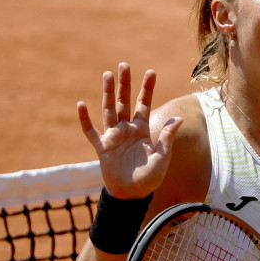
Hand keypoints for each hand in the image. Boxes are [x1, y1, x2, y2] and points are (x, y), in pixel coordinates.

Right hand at [77, 63, 181, 198]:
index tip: (151, 72)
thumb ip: (167, 138)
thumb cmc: (149, 178)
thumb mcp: (162, 157)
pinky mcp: (102, 148)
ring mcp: (113, 137)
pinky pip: (91, 132)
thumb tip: (179, 118)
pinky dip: (85, 120)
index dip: (147, 89)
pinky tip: (81, 105)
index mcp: (142, 130)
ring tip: (107, 75)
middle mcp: (127, 130)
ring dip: (108, 93)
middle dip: (125, 84)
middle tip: (124, 65)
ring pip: (109, 110)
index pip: (144, 105)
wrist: (132, 195)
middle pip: (125, 102)